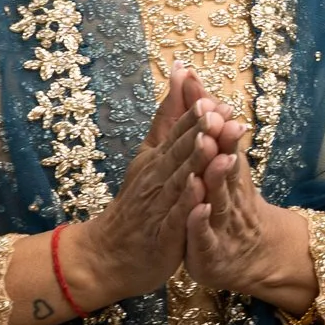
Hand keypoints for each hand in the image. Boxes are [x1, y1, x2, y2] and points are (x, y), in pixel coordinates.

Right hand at [63, 66, 209, 310]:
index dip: (195, 117)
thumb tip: (181, 70)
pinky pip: (177, 219)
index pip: (177, 133)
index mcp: (157, 160)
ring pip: (179, 181)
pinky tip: (202, 197)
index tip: (213, 98)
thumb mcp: (151, 154)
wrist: (108, 254)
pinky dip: (188, 207)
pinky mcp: (164, 234)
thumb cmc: (138, 201)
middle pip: (178, 152)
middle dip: (197, 132)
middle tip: (216, 112)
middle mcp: (157, 179)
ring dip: (195, 163)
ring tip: (212, 144)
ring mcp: (159, 207)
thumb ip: (168, 115)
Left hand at [182, 96, 317, 314]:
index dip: (216, 122)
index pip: (223, 142)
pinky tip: (197, 210)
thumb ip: (209, 126)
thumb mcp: (224, 165)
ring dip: (217, 177)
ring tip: (216, 156)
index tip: (209, 99)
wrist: (250, 255)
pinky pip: (205, 235)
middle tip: (215, 118)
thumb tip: (191, 78)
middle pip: (226, 164)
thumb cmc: (230, 205)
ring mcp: (221, 221)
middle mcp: (229, 192)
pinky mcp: (210, 249)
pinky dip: (201, 223)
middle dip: (222, 142)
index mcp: (229, 170)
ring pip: (219, 196)